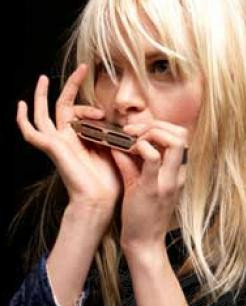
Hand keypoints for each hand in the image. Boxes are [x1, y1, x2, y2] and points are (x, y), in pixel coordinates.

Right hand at [16, 63, 121, 221]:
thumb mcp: (115, 151)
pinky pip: (31, 133)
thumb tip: (127, 124)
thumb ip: (114, 135)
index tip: (104, 110)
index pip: (81, 114)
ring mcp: (56, 143)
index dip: (91, 107)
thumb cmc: (109, 183)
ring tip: (43, 78)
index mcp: (81, 141)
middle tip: (82, 68)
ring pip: (43, 114)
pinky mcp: (50, 148)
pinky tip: (21, 106)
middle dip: (71, 86)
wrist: (100, 200)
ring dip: (41, 95)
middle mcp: (66, 140)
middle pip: (63, 107)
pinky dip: (23, 120)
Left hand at [109, 118, 188, 254]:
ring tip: (132, 140)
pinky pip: (153, 157)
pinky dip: (140, 146)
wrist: (143, 243)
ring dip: (150, 131)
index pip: (181, 137)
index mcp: (177, 173)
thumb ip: (130, 161)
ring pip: (173, 140)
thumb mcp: (138, 183)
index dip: (161, 126)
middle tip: (134, 131)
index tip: (138, 132)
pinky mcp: (153, 189)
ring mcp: (168, 182)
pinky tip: (127, 150)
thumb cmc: (140, 215)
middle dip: (156, 124)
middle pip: (181, 133)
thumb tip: (117, 141)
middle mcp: (177, 175)